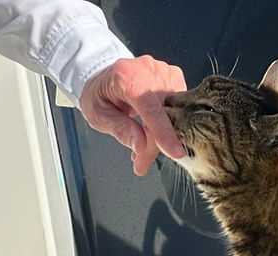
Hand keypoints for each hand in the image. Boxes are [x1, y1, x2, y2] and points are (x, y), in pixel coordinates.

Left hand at [79, 55, 186, 175]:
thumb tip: (141, 145)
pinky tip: (153, 128)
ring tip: (143, 145)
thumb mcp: (98, 116)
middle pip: (164, 114)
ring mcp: (165, 72)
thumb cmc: (100, 95)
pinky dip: (168, 124)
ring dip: (162, 136)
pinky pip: (179, 108)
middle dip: (156, 143)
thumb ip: (120, 129)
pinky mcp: (176, 78)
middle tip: (141, 162)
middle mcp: (149, 70)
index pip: (151, 106)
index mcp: (126, 76)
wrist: (105, 78)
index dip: (163, 131)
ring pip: (174, 114)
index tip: (176, 153)